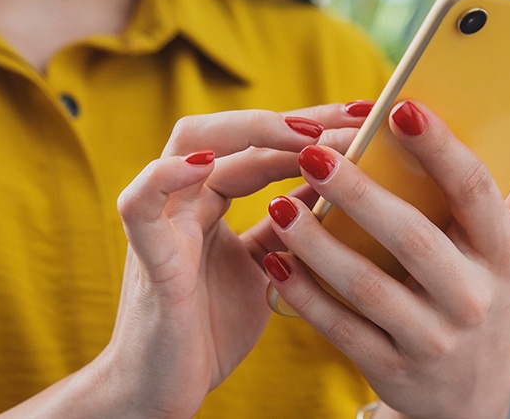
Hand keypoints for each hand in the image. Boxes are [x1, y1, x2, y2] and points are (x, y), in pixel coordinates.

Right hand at [95, 103, 369, 417]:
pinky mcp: (146, 256)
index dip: (312, 127)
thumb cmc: (210, 332)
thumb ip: (289, 227)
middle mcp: (185, 200)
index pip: (261, 145)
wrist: (162, 393)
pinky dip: (166, 176)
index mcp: (211, 201)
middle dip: (292, 118)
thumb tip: (340, 186)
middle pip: (230, 131)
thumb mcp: (267, 269)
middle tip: (353, 117)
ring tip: (303, 133)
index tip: (367, 118)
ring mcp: (163, 222)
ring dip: (248, 131)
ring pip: (188, 144)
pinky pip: (141, 203)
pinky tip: (204, 163)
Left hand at [263, 101, 509, 418]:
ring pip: (368, 287)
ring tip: (279, 205)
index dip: (439, 148)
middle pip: (412, 237)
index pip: (473, 191)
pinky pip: (342, 328)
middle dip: (360, 193)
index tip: (400, 108)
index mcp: (502, 253)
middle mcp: (471, 296)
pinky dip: (305, 296)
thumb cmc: (490, 293)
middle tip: (313, 153)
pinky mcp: (392, 367)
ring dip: (319, 245)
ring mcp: (431, 337)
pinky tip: (274, 262)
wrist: (470, 396)